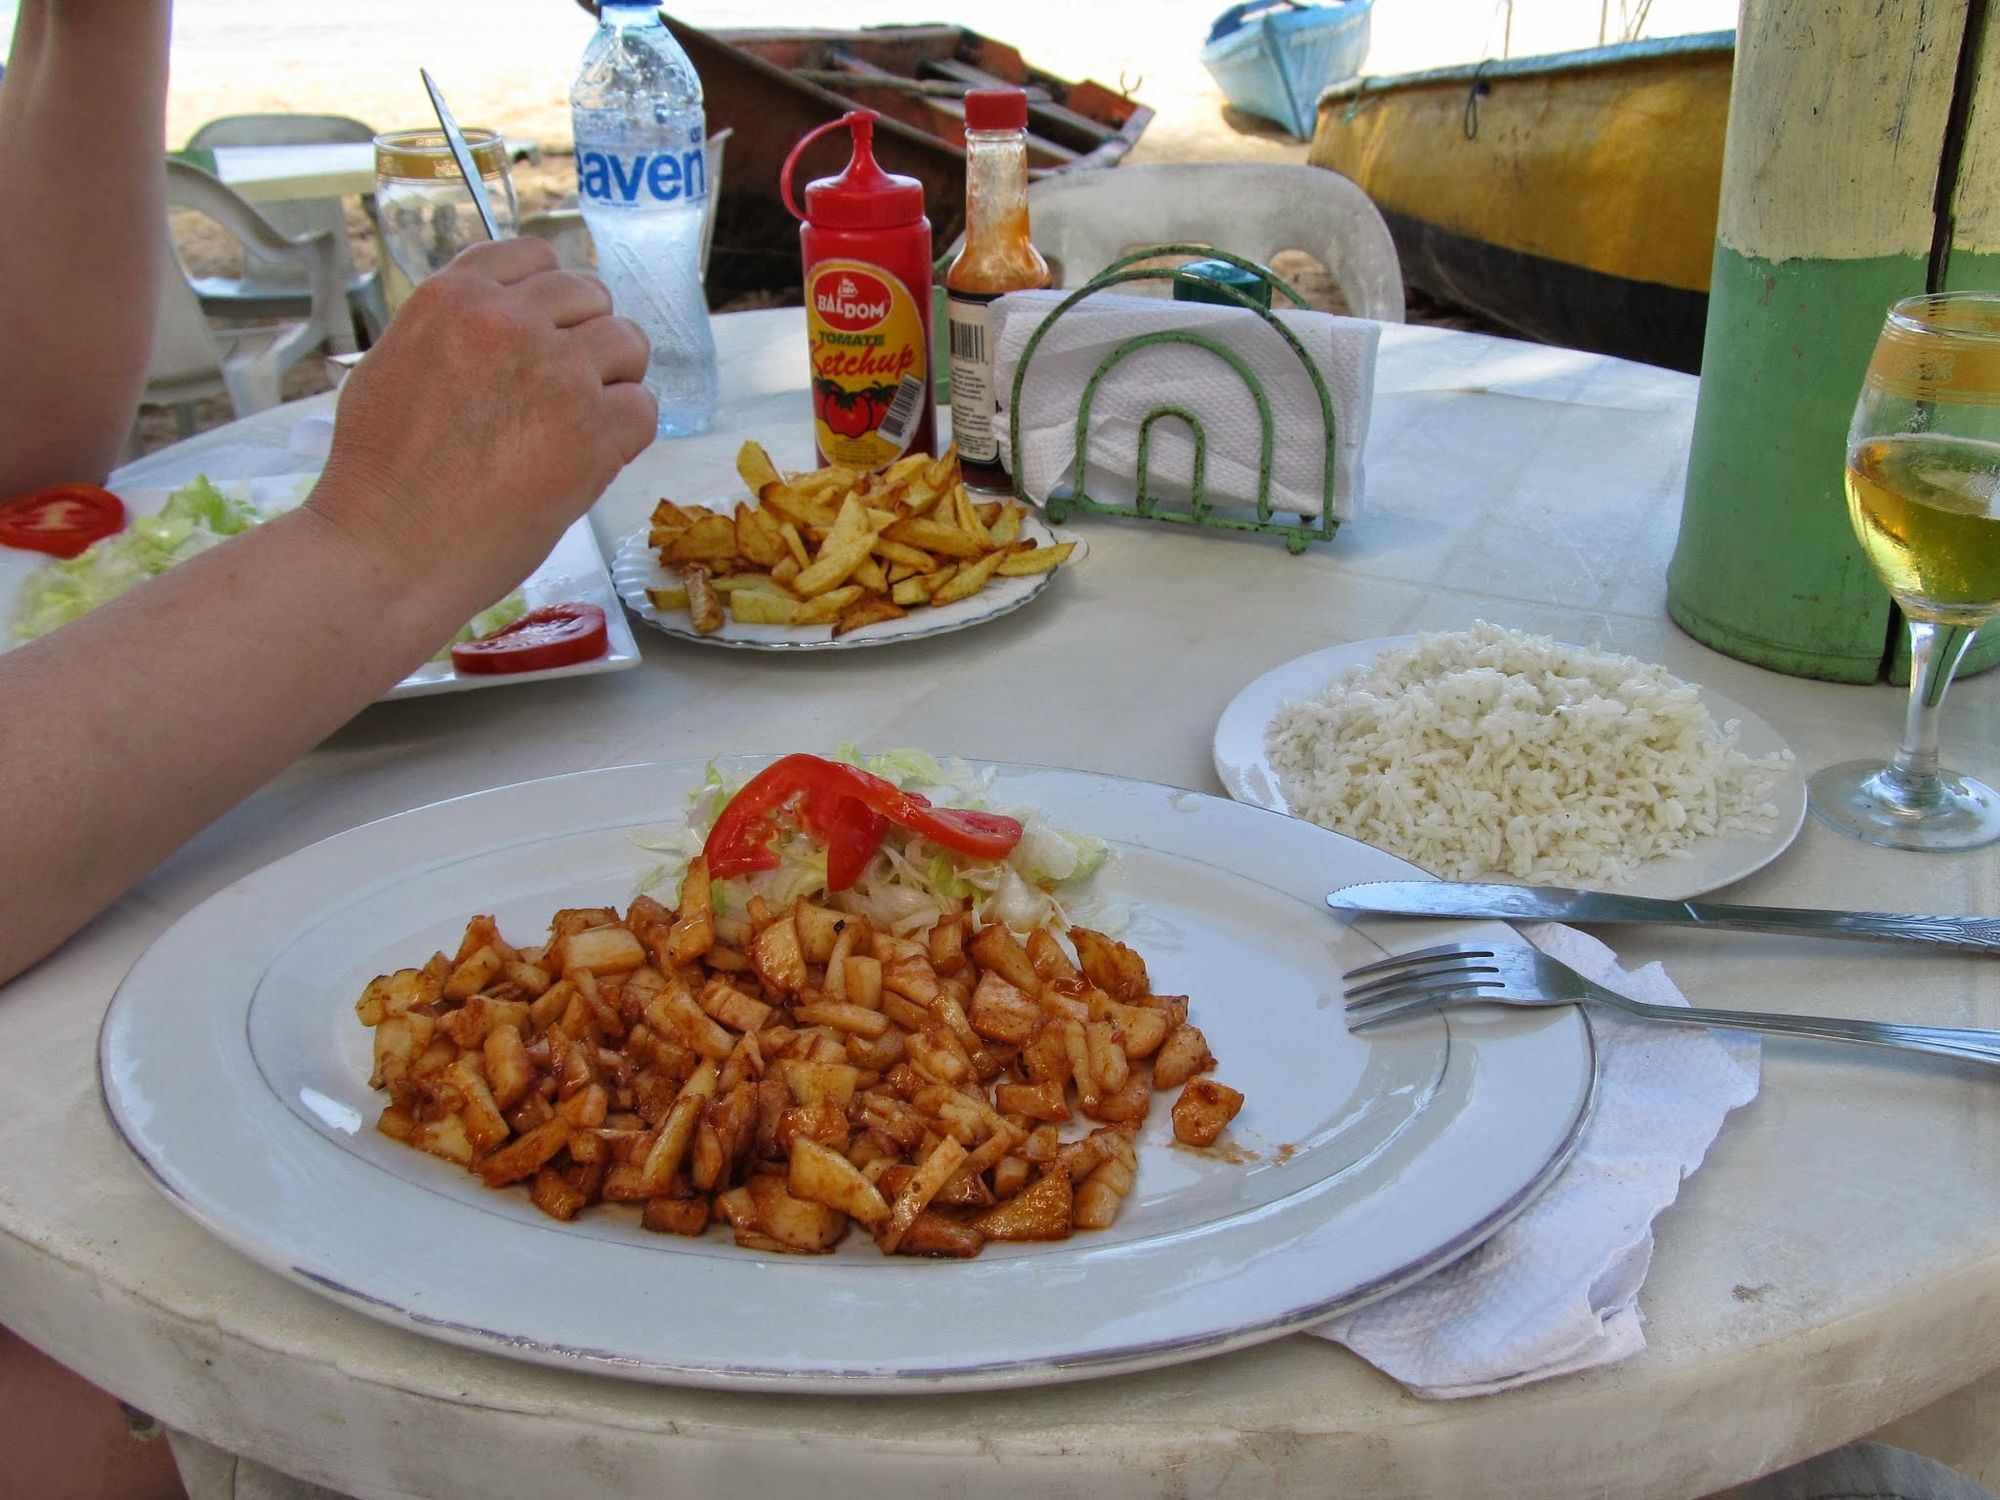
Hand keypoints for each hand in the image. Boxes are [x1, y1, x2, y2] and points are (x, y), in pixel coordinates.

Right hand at [308, 238, 654, 609]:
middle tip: (566, 387)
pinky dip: (626, 433)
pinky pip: (643, 407)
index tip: (549, 327)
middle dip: (585, 337)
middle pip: (590, 296)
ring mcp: (557, 374)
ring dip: (615, 378)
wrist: (388, 549)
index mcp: (454, 297)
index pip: (534, 255)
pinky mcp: (592, 431)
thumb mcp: (394, 364)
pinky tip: (591, 458)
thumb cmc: (381, 475)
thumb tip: (504, 318)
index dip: (551, 294)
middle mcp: (510, 322)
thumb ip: (454, 329)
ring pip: (628, 342)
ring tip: (581, 421)